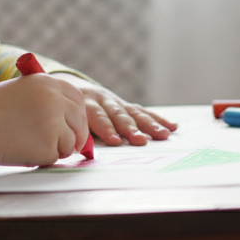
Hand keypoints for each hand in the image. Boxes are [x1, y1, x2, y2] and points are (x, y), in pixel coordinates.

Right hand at [0, 74, 87, 165]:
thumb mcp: (20, 90)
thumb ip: (43, 98)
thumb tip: (66, 118)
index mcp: (47, 83)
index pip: (76, 98)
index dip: (78, 114)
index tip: (77, 126)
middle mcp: (55, 100)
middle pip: (79, 120)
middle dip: (78, 135)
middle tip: (74, 147)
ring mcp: (54, 122)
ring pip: (70, 141)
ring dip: (58, 149)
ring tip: (31, 145)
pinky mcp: (48, 144)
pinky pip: (54, 156)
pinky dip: (42, 158)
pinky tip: (23, 150)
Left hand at [56, 75, 177, 145]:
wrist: (70, 86)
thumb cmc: (67, 111)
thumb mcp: (66, 116)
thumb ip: (75, 132)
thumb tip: (81, 152)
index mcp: (85, 103)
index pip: (97, 117)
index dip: (106, 129)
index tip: (116, 141)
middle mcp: (103, 100)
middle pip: (119, 115)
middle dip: (131, 129)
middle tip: (141, 140)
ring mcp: (116, 101)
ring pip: (135, 113)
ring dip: (149, 125)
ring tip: (163, 135)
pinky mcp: (126, 104)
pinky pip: (144, 111)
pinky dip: (158, 119)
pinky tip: (173, 126)